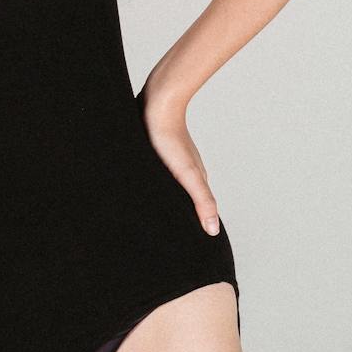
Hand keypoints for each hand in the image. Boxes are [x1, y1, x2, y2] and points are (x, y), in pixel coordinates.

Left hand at [141, 87, 220, 234]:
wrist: (155, 104)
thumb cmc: (168, 139)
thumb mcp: (187, 174)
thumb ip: (202, 201)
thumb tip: (214, 231)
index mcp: (194, 178)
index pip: (198, 208)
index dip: (196, 226)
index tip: (192, 247)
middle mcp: (182, 170)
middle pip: (182, 197)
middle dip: (178, 215)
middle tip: (167, 238)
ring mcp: (166, 160)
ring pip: (165, 185)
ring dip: (162, 200)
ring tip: (150, 219)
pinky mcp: (149, 151)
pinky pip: (150, 172)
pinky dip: (149, 184)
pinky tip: (138, 190)